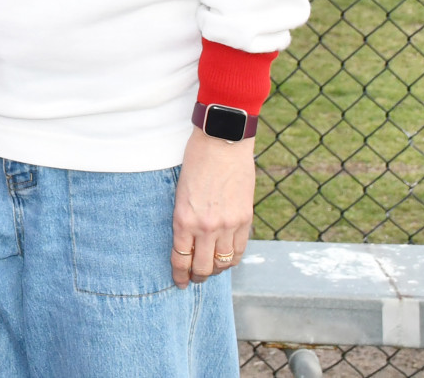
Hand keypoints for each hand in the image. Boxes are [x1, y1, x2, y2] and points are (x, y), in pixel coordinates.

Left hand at [172, 130, 253, 286]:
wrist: (221, 141)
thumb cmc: (195, 161)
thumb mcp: (180, 192)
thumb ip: (186, 218)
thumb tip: (190, 240)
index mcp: (183, 219)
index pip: (181, 259)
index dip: (179, 274)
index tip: (179, 282)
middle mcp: (205, 227)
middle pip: (202, 267)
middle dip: (197, 277)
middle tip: (194, 279)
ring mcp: (227, 225)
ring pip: (223, 263)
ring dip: (216, 270)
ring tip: (211, 271)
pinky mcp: (244, 219)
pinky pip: (240, 250)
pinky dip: (233, 259)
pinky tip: (227, 259)